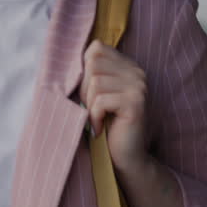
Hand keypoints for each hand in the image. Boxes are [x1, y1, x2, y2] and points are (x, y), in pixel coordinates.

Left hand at [80, 39, 150, 171]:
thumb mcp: (96, 94)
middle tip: (94, 110)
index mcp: (128, 66)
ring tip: (98, 119)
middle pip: (93, 64)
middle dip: (85, 89)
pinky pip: (101, 101)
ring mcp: (138, 87)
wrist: (125, 158)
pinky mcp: (135, 103)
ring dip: (90, 105)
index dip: (84, 70)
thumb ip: (90, 72)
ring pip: (95, 82)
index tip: (90, 93)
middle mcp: (137, 72)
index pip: (96, 48)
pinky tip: (100, 128)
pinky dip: (94, 117)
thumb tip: (68, 57)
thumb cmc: (104, 125)